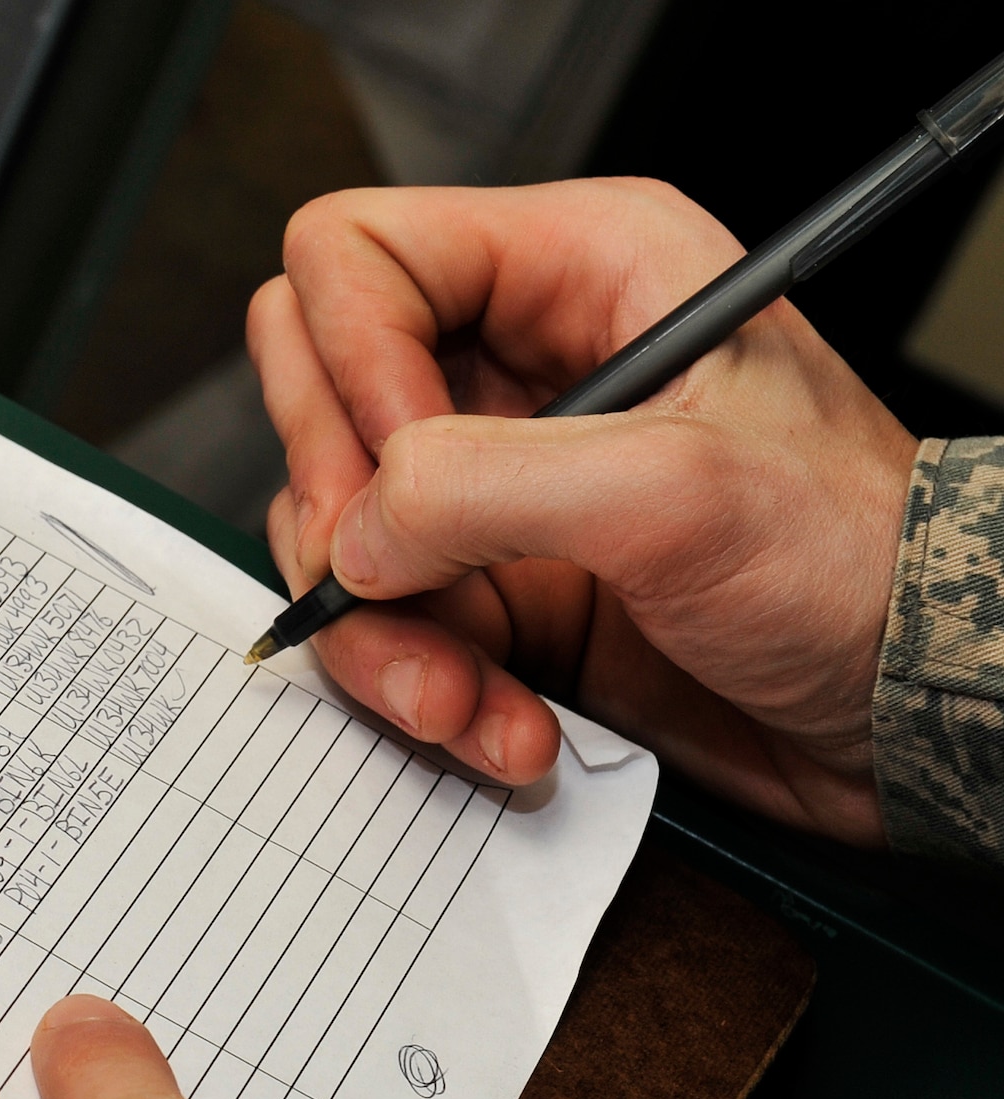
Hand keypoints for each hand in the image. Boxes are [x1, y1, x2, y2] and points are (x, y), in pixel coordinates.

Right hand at [250, 179, 917, 844]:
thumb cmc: (855, 562)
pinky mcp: (488, 589)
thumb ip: (482, 487)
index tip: (401, 463)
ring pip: (332, 528)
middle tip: (389, 577)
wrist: (904, 709)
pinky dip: (419, 688)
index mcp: (574, 272)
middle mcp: (515, 369)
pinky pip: (381, 626)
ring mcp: (492, 488)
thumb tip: (353, 533)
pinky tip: (499, 723)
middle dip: (333, 502)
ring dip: (383, 632)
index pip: (358, 257)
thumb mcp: (674, 494)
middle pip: (312, 384)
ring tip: (463, 694)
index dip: (352, 357)